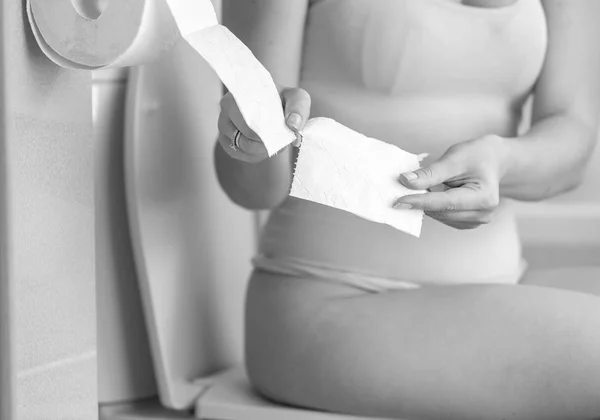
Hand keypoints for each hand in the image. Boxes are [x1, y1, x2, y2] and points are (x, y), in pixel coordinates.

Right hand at [217, 86, 310, 162]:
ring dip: (260, 150)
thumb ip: (298, 108)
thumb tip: (292, 125)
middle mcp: (226, 106)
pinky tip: (263, 148)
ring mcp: (223, 123)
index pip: (249, 119)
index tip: (279, 133)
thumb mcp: (297, 98)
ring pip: (240, 147)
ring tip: (272, 143)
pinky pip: (236, 153)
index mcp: (242, 93)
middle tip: (279, 141)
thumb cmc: (284, 101)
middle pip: (243, 137)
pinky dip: (252, 155)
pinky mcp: (224, 138)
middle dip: (265, 143)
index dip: (265, 132)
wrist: (274, 107)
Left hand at [394, 135, 509, 229]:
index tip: (397, 201)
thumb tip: (405, 181)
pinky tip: (427, 196)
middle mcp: (483, 213)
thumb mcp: (455, 158)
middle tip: (397, 192)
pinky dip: (432, 208)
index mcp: (484, 197)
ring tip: (415, 190)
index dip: (420, 202)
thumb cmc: (478, 155)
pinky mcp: (468, 222)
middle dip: (419, 202)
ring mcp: (477, 220)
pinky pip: (443, 217)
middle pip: (441, 212)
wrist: (494, 160)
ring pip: (440, 216)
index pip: (445, 203)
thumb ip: (430, 173)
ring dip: (424, 206)